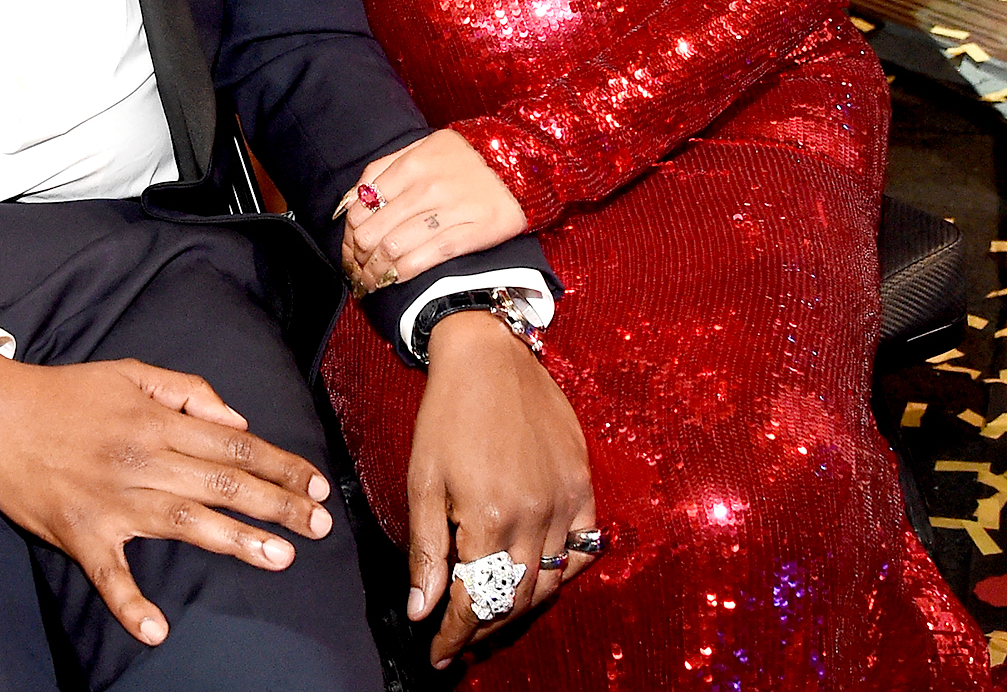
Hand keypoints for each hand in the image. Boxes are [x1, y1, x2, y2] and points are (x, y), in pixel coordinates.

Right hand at [0, 349, 334, 647]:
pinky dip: (130, 604)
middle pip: (223, 483)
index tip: (318, 484)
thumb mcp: (131, 373)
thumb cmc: (67, 392)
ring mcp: (112, 500)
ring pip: (185, 522)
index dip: (280, 464)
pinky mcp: (79, 535)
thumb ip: (187, 391)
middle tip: (321, 527)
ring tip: (280, 558)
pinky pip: (109, 576)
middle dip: (277, 505)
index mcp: (158, 421)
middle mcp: (143, 459)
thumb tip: (236, 422)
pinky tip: (156, 629)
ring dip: (235, 541)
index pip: (234, 444)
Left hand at [339, 130, 526, 292]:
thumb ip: (385, 169)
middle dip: (359, 257)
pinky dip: (403, 273)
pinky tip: (394, 279)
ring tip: (371, 281)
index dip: (350, 231)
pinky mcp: (472, 233)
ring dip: (376, 271)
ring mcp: (451, 210)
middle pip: (375, 230)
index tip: (350, 245)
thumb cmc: (463, 159)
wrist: (519, 164)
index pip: (364, 203)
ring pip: (395, 248)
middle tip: (357, 269)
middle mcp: (428, 186)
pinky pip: (427, 258)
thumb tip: (350, 200)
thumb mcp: (423, 148)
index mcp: (413, 163)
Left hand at [409, 313, 595, 668]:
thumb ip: (427, 549)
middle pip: (514, 599)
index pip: (475, 600)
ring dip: (521, 604)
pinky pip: (584, 547)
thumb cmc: (447, 413)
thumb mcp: (423, 479)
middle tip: (461, 637)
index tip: (438, 653)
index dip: (455, 634)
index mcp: (489, 515)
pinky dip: (563, 570)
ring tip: (493, 612)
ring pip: (550, 581)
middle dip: (484, 627)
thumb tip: (422, 609)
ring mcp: (565, 499)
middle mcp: (534, 514)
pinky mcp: (583, 483)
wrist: (488, 354)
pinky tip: (539, 574)